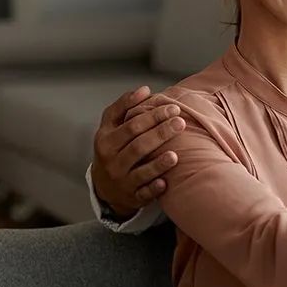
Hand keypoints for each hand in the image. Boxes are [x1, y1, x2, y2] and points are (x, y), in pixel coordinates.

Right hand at [91, 87, 185, 216]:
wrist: (105, 186)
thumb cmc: (113, 148)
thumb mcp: (110, 126)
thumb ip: (124, 106)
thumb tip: (145, 89)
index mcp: (106, 140)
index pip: (131, 126)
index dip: (153, 116)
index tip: (173, 108)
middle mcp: (112, 161)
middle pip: (138, 146)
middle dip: (160, 133)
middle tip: (181, 123)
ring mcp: (122, 180)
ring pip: (140, 172)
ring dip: (158, 164)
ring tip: (175, 154)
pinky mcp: (132, 197)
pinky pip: (143, 194)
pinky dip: (154, 189)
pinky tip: (165, 183)